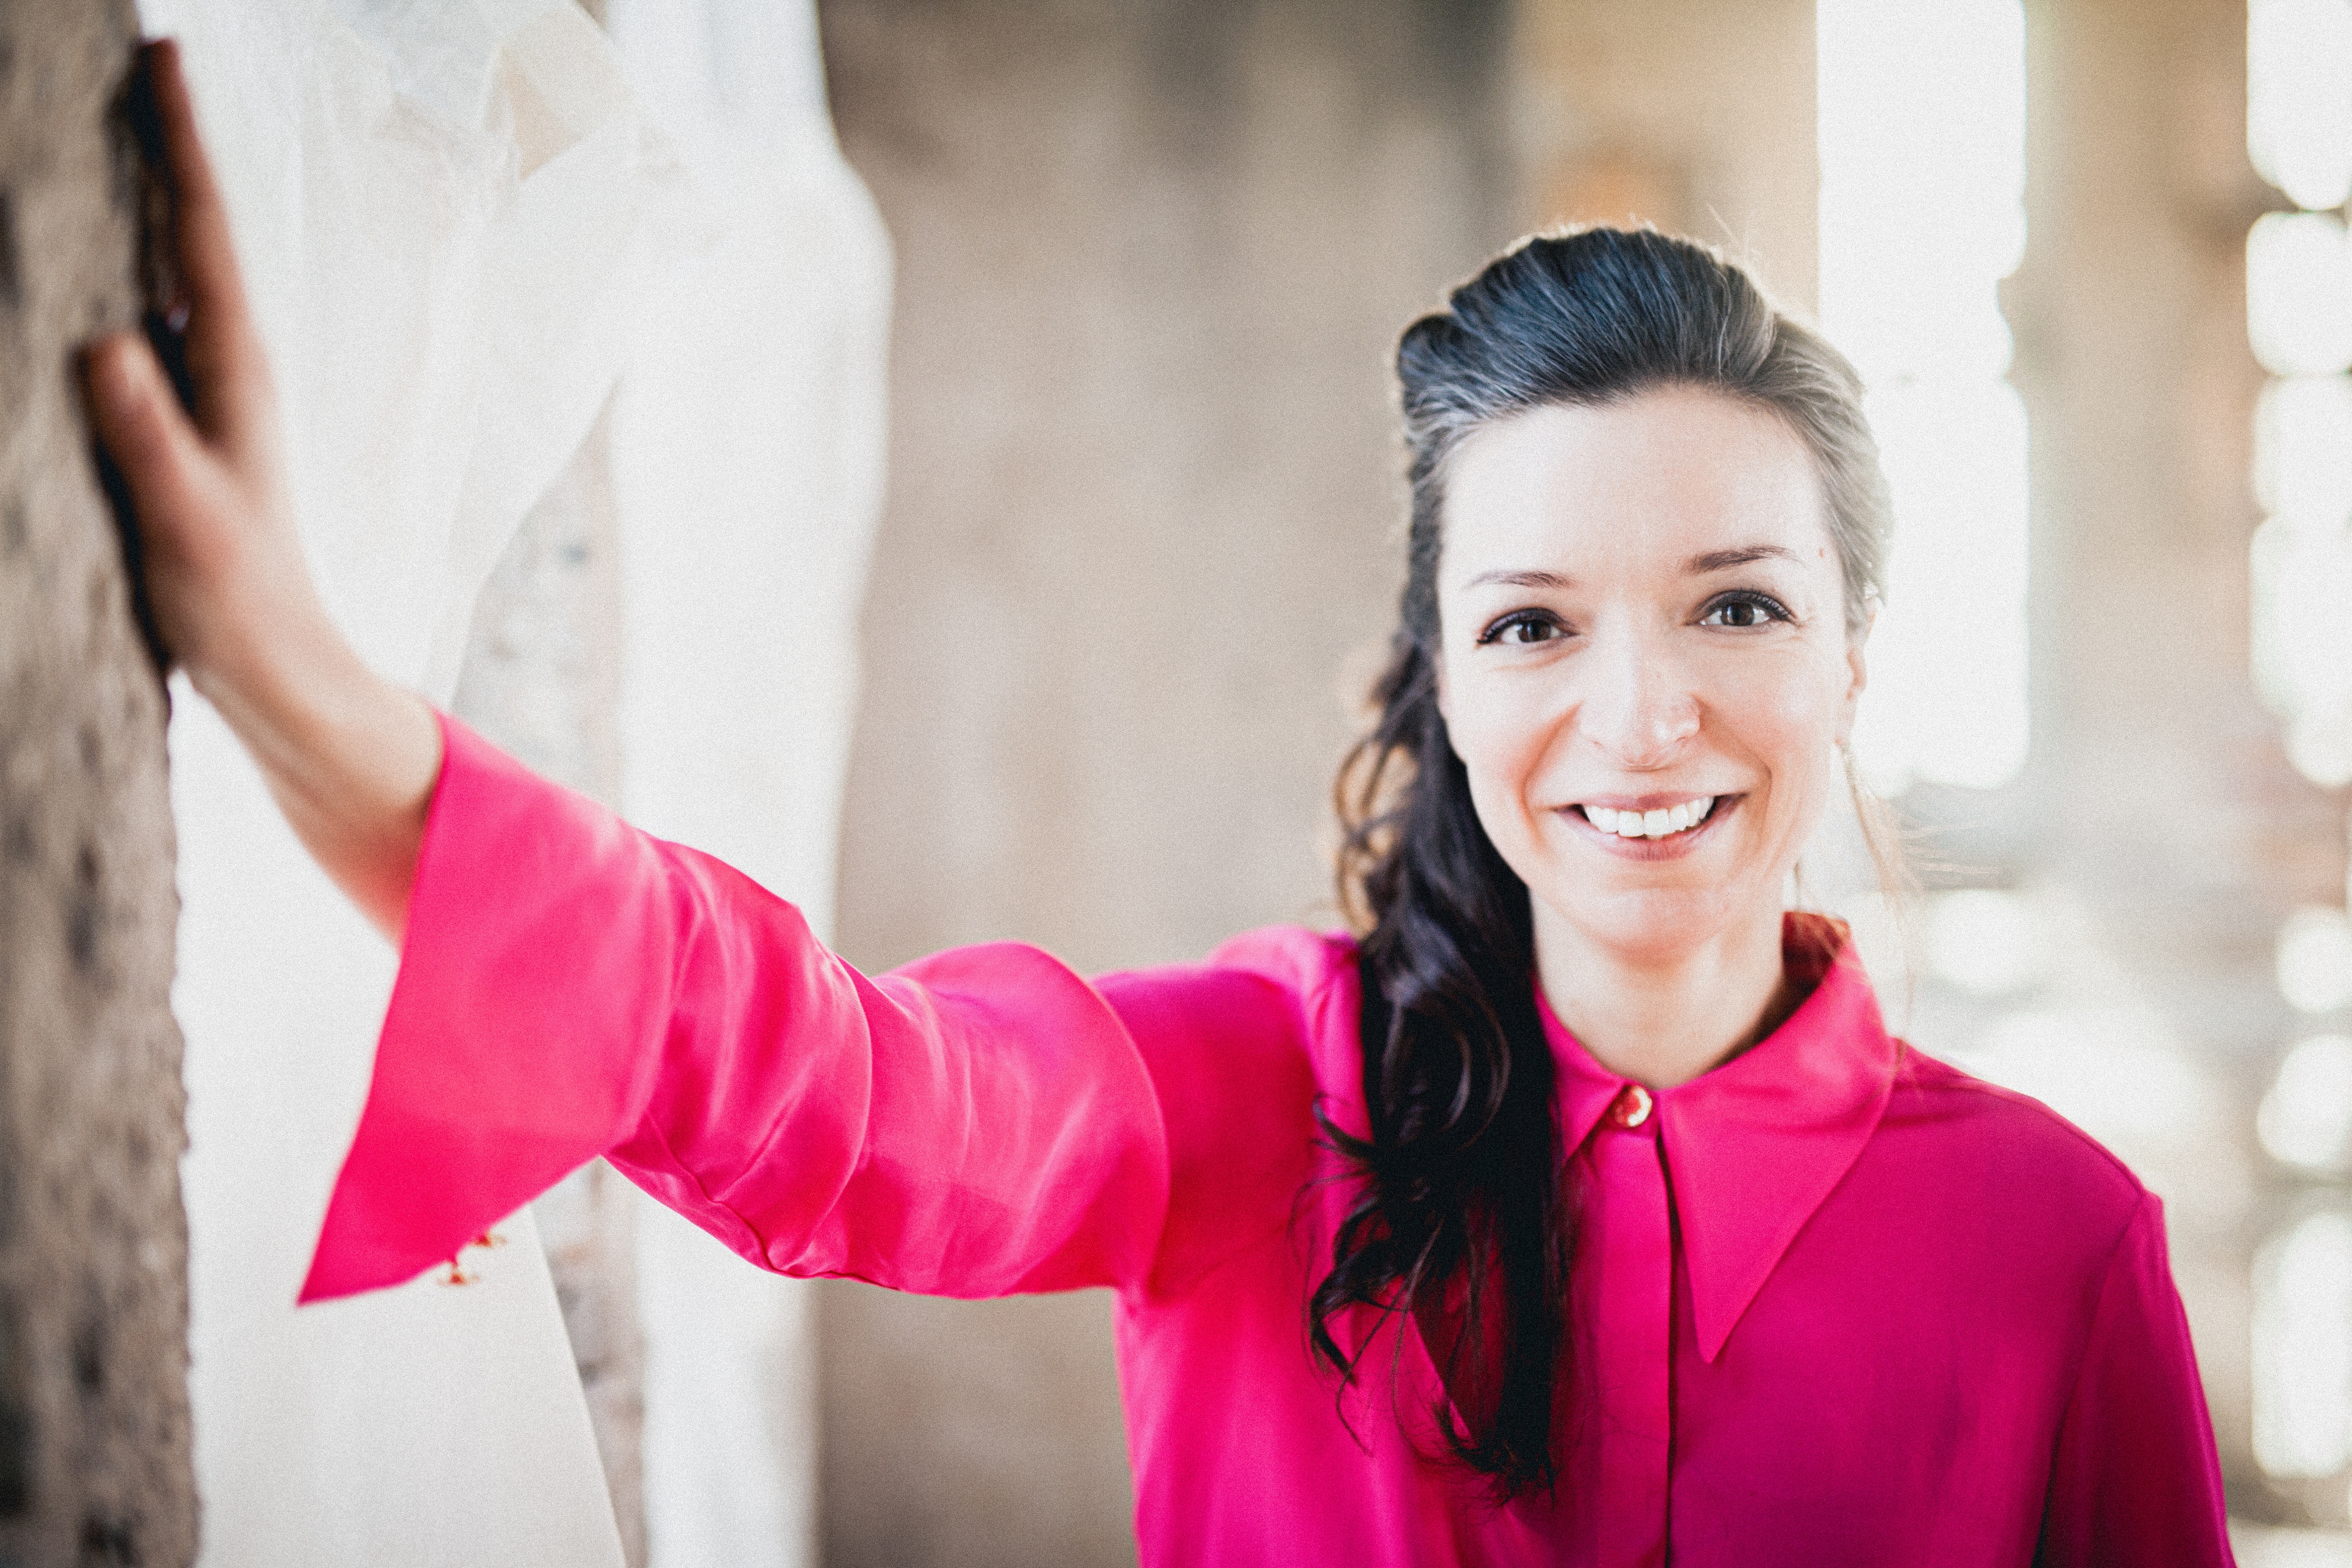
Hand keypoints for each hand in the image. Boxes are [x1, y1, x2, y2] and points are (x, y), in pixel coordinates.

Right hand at [83, 40, 441, 943]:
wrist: (276, 668)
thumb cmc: (237, 602)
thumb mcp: (186, 517)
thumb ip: (148, 434)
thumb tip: (109, 342)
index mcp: (235, 372)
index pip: (203, 232)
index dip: (179, 141)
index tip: (161, 55)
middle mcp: (227, 368)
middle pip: (188, 231)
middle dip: (161, 143)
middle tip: (135, 60)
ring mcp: (205, 395)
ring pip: (168, 272)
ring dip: (142, 198)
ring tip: (107, 126)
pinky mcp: (181, 428)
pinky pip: (148, 325)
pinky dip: (121, 273)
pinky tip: (93, 263)